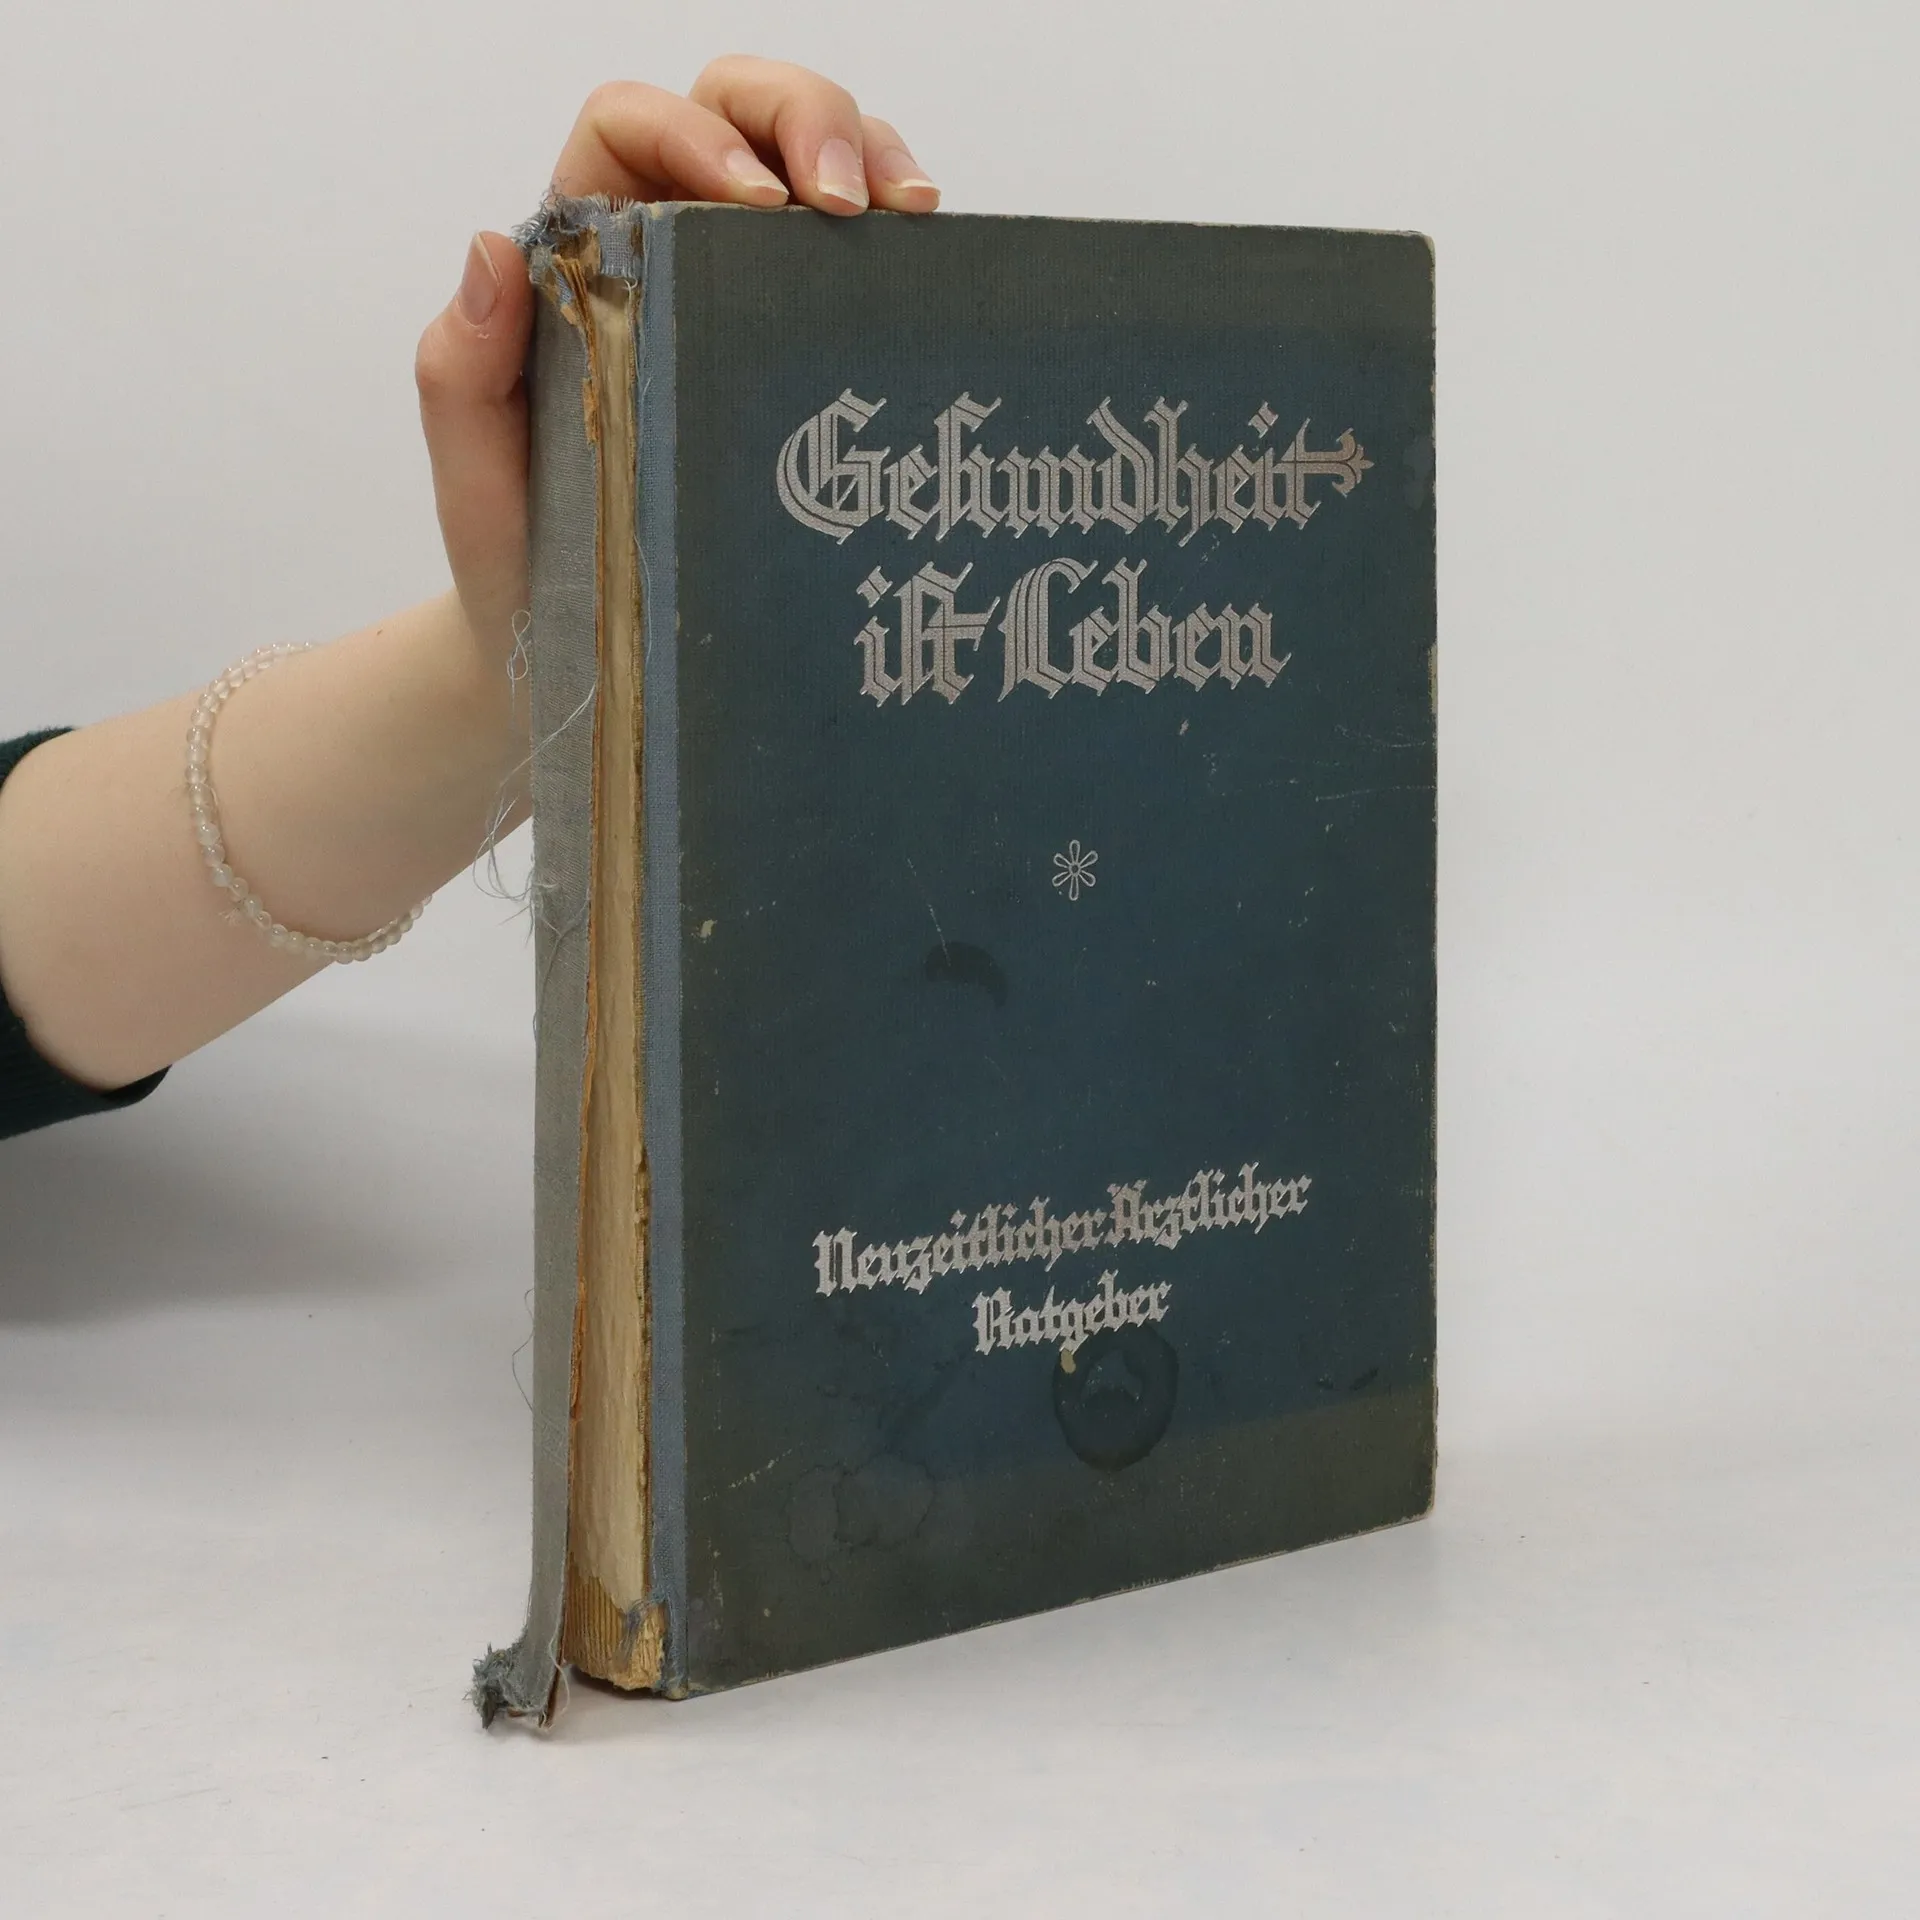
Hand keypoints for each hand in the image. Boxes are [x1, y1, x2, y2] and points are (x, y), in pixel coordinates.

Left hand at [413, 58, 939, 662]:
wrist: (585, 654)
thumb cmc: (525, 558)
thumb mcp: (476, 472)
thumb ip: (462, 366)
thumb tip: (493, 248)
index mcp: (584, 253)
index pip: (633, 127)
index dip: (697, 132)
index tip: (754, 201)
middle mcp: (668, 250)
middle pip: (740, 108)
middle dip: (808, 121)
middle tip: (853, 200)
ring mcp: (746, 296)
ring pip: (814, 161)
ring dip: (875, 158)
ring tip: (911, 219)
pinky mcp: (804, 350)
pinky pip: (858, 259)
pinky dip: (901, 244)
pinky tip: (922, 264)